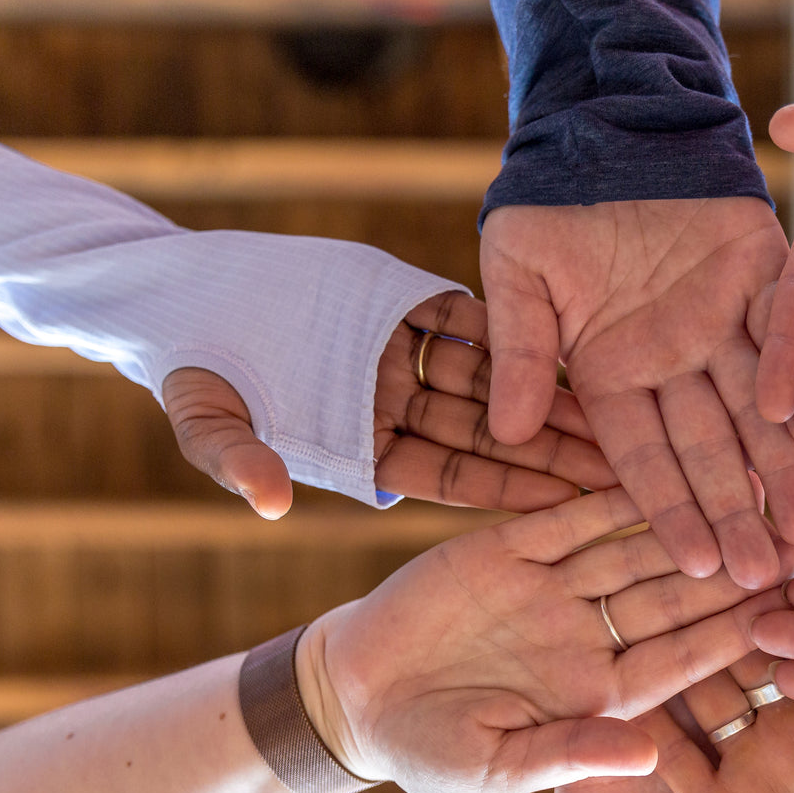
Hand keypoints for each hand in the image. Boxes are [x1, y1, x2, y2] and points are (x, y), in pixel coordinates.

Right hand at [162, 291, 616, 518]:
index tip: (565, 504)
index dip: (506, 489)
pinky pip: (473, 319)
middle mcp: (396, 408)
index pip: (451, 475)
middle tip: (618, 465)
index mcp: (363, 450)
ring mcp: (405, 355)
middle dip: (550, 449)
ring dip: (548, 393)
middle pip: (488, 432)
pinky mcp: (407, 302)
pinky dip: (518, 330)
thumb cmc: (186, 365)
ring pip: (492, 378)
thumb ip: (235, 459)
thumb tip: (269, 503)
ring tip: (613, 408)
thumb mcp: (205, 418)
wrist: (175, 288)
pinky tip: (574, 344)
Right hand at [297, 486, 793, 792]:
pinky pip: (572, 513)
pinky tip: (663, 461)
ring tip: (747, 487)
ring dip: (688, 519)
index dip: (730, 636)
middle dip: (732, 568)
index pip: (679, 660)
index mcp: (599, 692)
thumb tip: (647, 759)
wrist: (353, 697)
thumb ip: (569, 754)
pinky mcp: (513, 546)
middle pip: (673, 595)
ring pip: (635, 546)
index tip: (784, 614)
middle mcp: (590, 633)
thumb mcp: (495, 765)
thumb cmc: (427, 752)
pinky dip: (613, 490)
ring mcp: (555, 586)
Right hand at [480, 199, 793, 590]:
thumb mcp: (518, 274)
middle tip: (765, 574)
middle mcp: (672, 365)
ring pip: (756, 410)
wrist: (603, 122)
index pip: (641, 458)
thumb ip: (523, 351)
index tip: (695, 566)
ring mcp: (721, 326)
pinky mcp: (765, 278)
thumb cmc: (546, 202)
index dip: (669, 511)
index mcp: (610, 375)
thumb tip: (509, 430)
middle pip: (708, 452)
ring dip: (782, 470)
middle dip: (736, 513)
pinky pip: (788, 332)